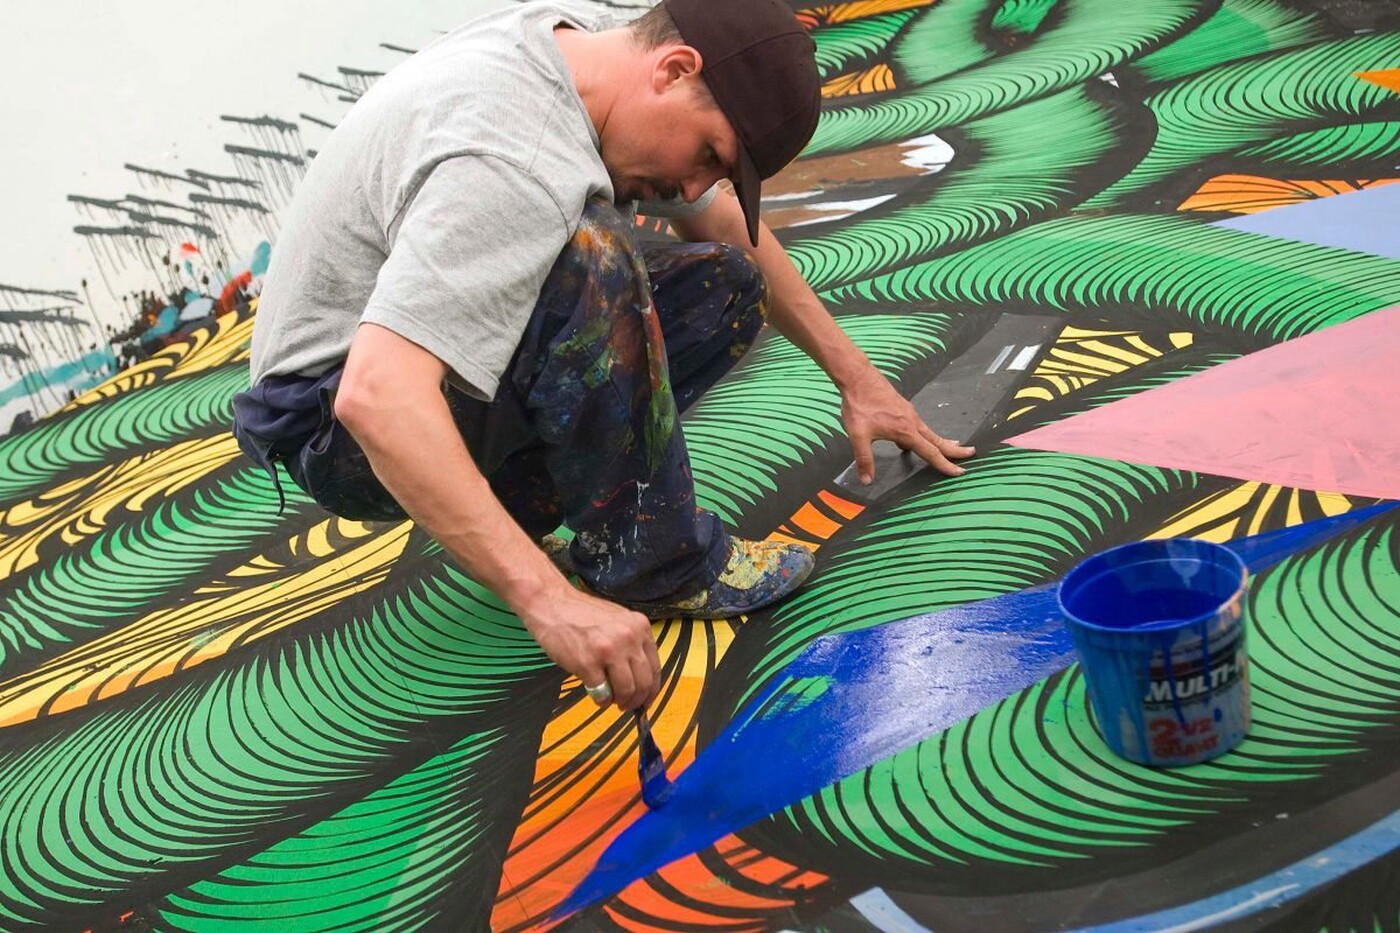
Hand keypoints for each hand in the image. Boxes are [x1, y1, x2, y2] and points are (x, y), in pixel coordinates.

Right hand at [517, 582, 659, 710]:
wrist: (551, 603)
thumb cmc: (582, 613)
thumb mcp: (618, 620)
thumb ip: (632, 644)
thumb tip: (640, 678)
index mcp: (640, 627)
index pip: (655, 668)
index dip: (651, 690)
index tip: (645, 700)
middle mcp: (628, 637)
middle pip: (644, 683)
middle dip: (636, 701)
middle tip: (626, 705)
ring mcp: (608, 650)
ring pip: (626, 690)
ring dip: (619, 701)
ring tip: (609, 698)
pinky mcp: (587, 662)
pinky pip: (602, 693)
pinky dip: (600, 699)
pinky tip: (594, 692)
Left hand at [840, 368, 974, 483]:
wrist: (859, 377)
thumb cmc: (859, 405)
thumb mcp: (858, 435)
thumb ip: (864, 459)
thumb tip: (867, 480)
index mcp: (906, 431)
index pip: (931, 452)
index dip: (945, 465)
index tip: (959, 472)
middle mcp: (912, 422)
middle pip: (937, 440)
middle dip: (954, 449)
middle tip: (971, 453)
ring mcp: (909, 413)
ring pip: (929, 432)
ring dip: (941, 441)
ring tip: (952, 446)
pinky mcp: (902, 407)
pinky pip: (918, 425)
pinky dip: (925, 434)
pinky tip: (916, 437)